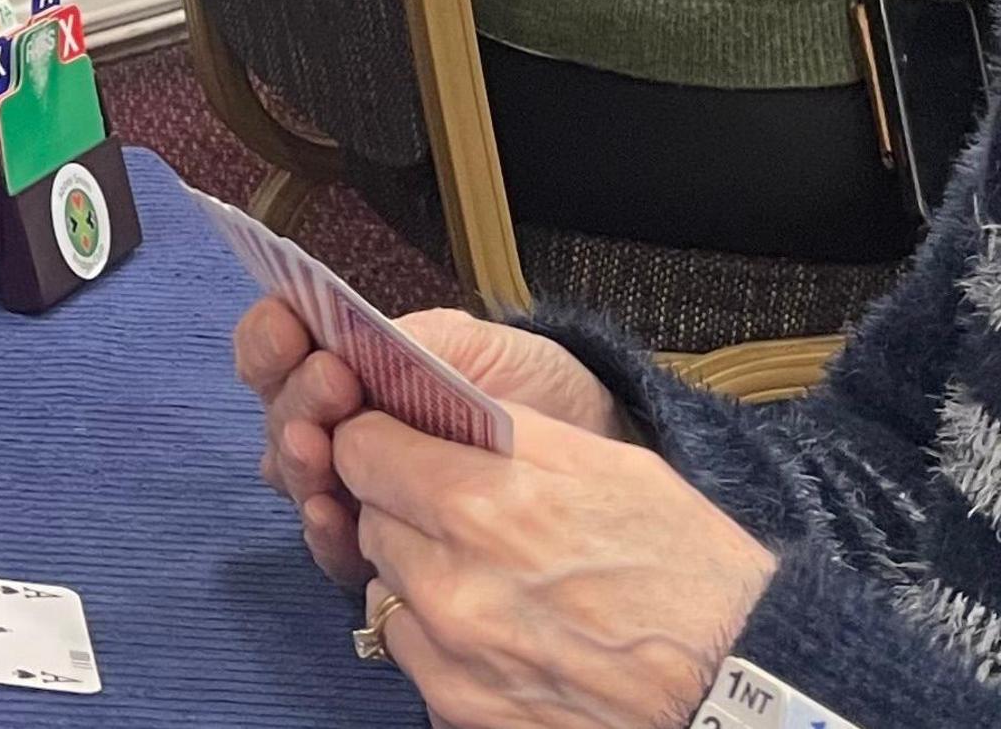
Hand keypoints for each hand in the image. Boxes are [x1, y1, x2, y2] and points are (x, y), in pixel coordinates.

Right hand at [236, 300, 621, 589]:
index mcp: (348, 370)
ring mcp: (352, 491)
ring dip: (297, 461)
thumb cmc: (533, 391)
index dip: (270, 339)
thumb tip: (350, 346)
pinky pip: (332, 546)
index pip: (279, 352)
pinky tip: (329, 511)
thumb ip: (411, 344)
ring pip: (295, 480)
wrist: (593, 455)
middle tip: (331, 383)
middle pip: (278, 417)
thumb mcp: (477, 349)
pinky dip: (323, 528)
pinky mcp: (379, 552)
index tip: (291, 326)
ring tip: (315, 446)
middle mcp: (336, 430)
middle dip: (295, 398)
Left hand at [342, 408, 774, 728]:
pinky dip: (438, 637)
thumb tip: (438, 402)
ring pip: (384, 587)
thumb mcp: (609, 465)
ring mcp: (450, 655)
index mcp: (481, 506)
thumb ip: (506, 431)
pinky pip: (411, 651)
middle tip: (462, 513)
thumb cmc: (689, 570)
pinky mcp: (460, 708)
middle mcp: (448, 583)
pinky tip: (499, 630)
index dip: (381, 440)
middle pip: (369, 518)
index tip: (403, 443)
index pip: (361, 450)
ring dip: (417, 573)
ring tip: (488, 575)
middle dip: (403, 506)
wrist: (739, 689)